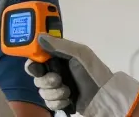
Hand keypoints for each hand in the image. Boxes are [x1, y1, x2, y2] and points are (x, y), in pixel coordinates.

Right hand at [24, 34, 138, 116]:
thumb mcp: (79, 54)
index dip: (34, 63)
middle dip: (46, 80)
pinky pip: (48, 103)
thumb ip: (59, 45)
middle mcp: (55, 71)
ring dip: (54, 92)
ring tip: (68, 92)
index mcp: (58, 57)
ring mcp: (57, 87)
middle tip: (58, 80)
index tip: (37, 67)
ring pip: (42, 91)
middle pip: (37, 76)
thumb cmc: (92, 72)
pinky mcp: (59, 101)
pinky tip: (68, 100)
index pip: (37, 58)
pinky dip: (57, 102)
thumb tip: (39, 36)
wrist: (104, 96)